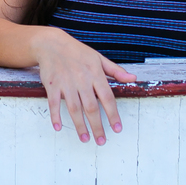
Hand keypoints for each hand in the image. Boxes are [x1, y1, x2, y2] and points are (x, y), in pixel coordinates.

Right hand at [32, 27, 136, 144]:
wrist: (52, 44)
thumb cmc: (78, 52)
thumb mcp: (99, 58)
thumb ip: (116, 71)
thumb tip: (133, 78)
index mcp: (95, 73)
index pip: (107, 97)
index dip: (113, 114)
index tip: (117, 128)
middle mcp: (82, 79)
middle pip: (91, 107)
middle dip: (97, 126)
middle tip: (101, 141)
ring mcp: (66, 83)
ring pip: (74, 108)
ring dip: (80, 125)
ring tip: (85, 139)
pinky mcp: (52, 85)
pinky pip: (54, 103)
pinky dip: (55, 116)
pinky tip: (58, 127)